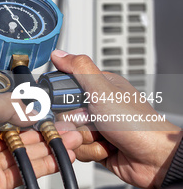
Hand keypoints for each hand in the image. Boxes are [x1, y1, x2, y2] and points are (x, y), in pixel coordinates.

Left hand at [0, 97, 82, 188]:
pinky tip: (59, 157)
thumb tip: (25, 108)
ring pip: (24, 151)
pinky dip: (45, 164)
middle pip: (15, 133)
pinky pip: (26, 170)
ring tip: (70, 140)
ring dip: (48, 145)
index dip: (21, 112)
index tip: (40, 111)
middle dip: (41, 129)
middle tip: (62, 126)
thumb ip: (4, 104)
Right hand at [51, 50, 182, 188]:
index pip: (64, 89)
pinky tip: (107, 147)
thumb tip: (58, 54)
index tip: (73, 103)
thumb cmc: (136, 122)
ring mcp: (97, 127)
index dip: (63, 99)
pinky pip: (78, 149)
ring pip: (70, 133)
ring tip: (104, 136)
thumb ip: (79, 69)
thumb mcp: (103, 89)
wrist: (154, 157)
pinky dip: (91, 151)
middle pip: (64, 115)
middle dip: (76, 123)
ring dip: (85, 138)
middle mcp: (97, 107)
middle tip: (93, 121)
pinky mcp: (96, 145)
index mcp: (98, 88)